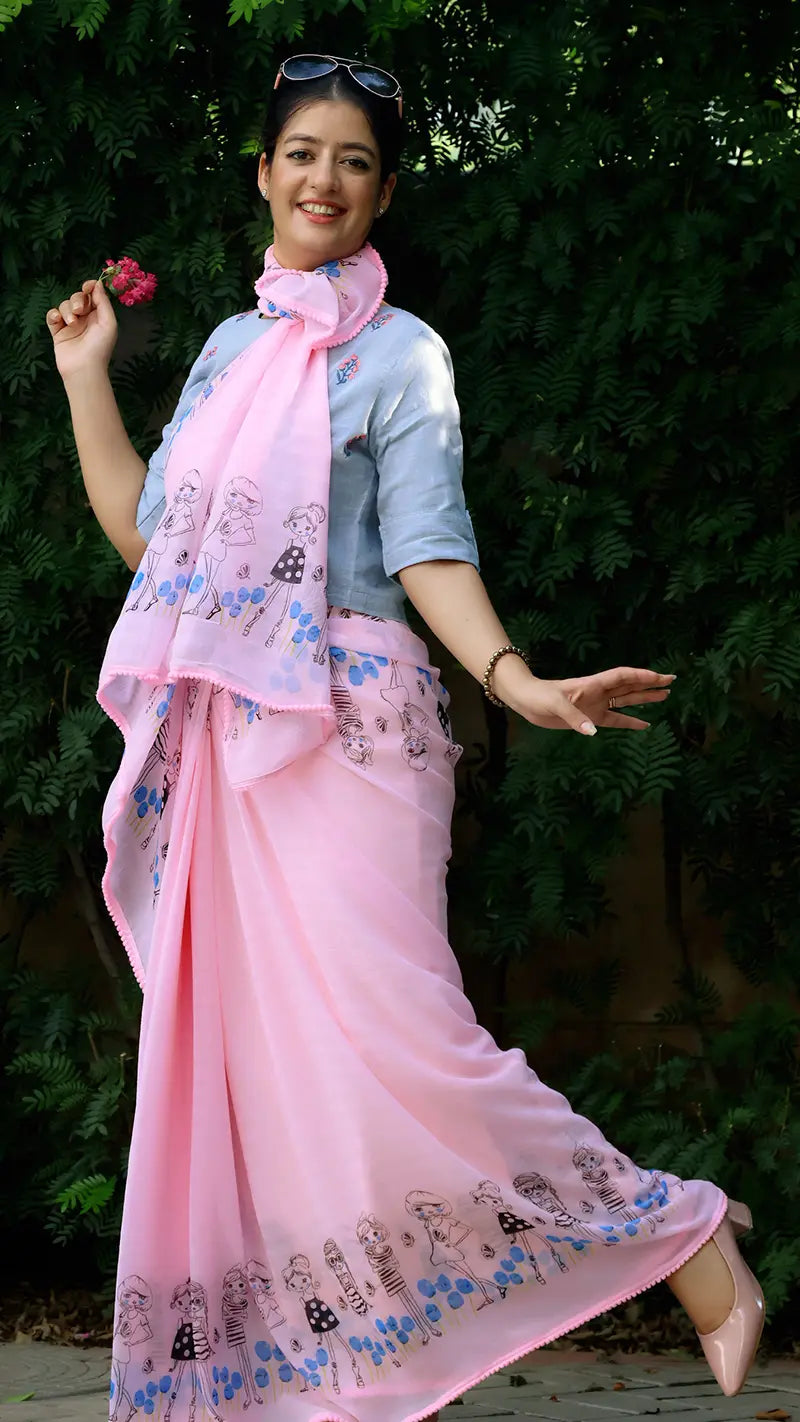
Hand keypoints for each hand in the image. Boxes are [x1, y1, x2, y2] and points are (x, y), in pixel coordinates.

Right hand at [45, 278, 117, 381]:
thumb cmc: (100, 347)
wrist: (84, 367)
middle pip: (77, 297)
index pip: (92, 295)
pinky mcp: (57, 331)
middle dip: (77, 300)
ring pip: (64, 305)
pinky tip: (58, 320)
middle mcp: (85, 319)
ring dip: (67, 311)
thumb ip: (103, 302)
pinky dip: (53, 315)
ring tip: (71, 323)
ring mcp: (70, 325)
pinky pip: (52, 315)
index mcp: (98, 316)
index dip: (89, 287)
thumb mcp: (108, 323)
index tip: (87, 286)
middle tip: (79, 312)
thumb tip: (98, 283)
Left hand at [499, 661, 674, 734]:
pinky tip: (645, 725)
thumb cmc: (539, 696)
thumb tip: (592, 731)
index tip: (661, 677)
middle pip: (630, 686)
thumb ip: (575, 717)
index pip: (623, 677)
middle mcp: (598, 693)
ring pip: (626, 700)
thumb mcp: (555, 705)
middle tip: (671, 681)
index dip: (642, 676)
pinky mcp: (590, 717)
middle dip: (650, 684)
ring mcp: (596, 704)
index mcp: (593, 685)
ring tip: (665, 697)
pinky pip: (615, 720)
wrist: (526, 700)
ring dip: (644, 698)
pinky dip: (629, 722)